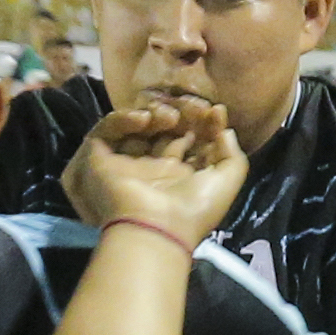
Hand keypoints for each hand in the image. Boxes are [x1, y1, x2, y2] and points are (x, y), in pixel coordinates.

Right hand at [63, 98, 247, 250]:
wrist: (157, 227)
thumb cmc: (194, 208)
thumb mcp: (228, 180)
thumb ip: (232, 153)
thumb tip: (224, 130)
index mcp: (181, 176)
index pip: (189, 140)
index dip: (203, 123)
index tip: (215, 111)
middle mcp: (155, 168)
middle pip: (165, 130)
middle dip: (182, 114)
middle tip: (193, 107)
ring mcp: (129, 163)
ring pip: (138, 127)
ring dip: (156, 114)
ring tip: (171, 116)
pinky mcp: (103, 159)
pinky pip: (109, 129)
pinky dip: (125, 119)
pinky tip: (145, 119)